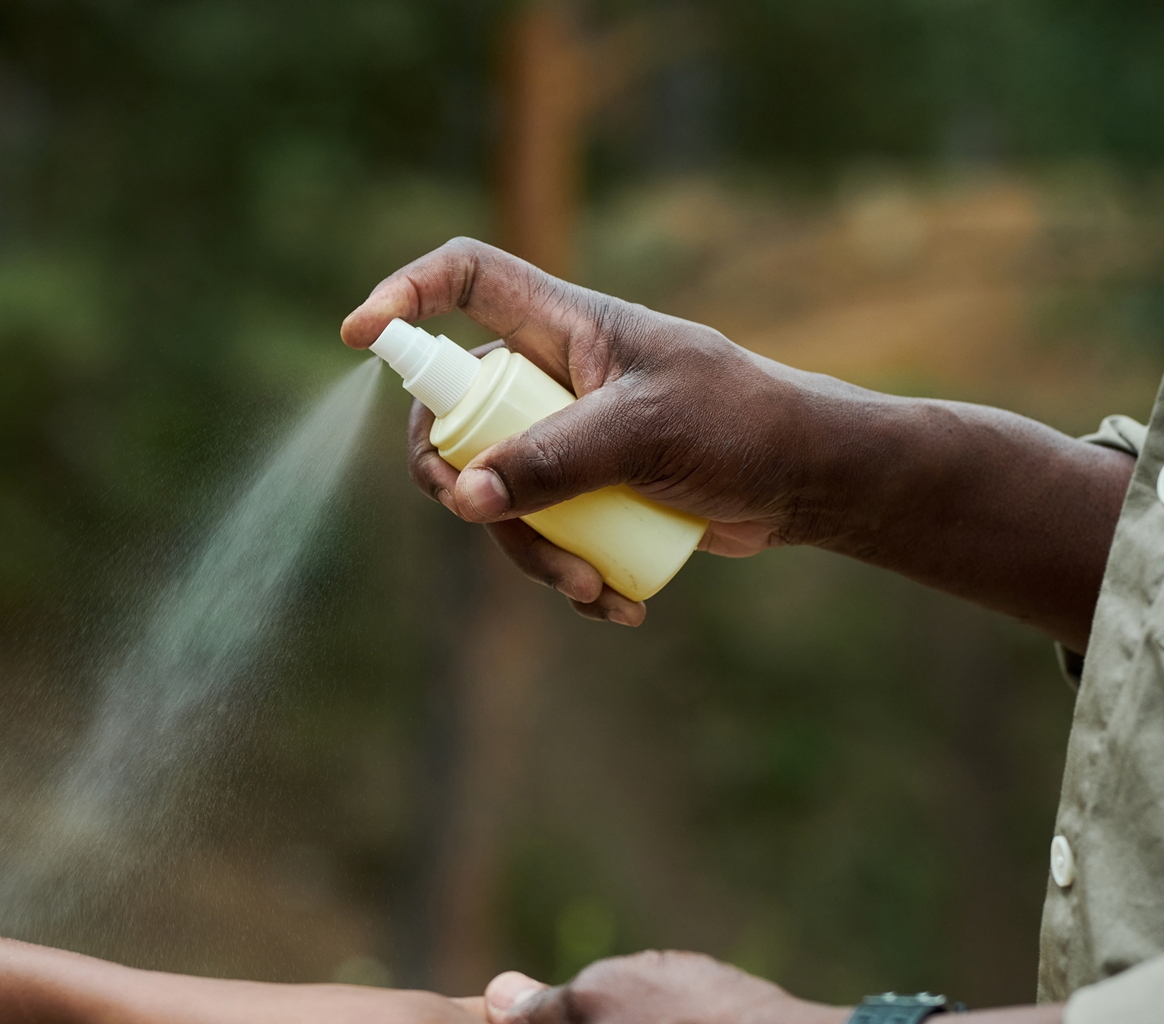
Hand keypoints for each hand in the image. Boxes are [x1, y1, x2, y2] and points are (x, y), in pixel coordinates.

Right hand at [343, 238, 831, 626]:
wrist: (805, 482)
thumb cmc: (742, 426)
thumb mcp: (646, 435)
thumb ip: (554, 459)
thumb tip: (463, 498)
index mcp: (564, 324)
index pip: (466, 278)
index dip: (406, 295)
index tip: (358, 338)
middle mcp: (550, 374)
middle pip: (453, 413)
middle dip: (461, 480)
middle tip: (484, 517)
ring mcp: (562, 436)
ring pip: (493, 491)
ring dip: (529, 553)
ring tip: (593, 591)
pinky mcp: (582, 493)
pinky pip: (535, 534)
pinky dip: (562, 575)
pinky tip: (617, 606)